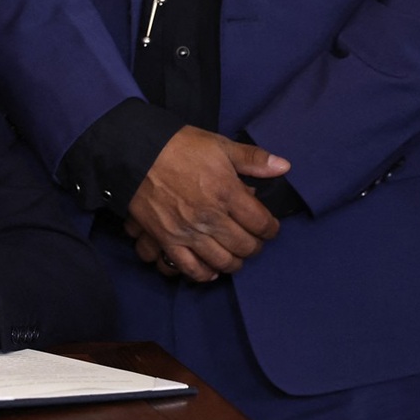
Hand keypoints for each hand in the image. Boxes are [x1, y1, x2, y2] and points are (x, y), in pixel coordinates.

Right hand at [126, 127, 288, 281]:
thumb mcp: (220, 145)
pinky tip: (211, 270)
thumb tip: (283, 166)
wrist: (136, 154)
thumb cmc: (179, 147)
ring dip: (234, 262)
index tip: (269, 227)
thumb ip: (253, 159)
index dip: (271, 228)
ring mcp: (188, 232)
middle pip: (245, 246)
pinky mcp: (167, 240)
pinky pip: (190, 268)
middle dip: (255, 246)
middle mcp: (211, 217)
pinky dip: (204, 274)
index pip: (261, 223)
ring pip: (222, 261)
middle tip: (253, 241)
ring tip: (234, 255)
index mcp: (228, 192)